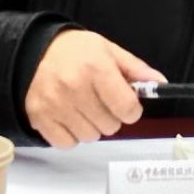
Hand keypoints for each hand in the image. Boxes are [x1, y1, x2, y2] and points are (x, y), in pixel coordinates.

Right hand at [24, 29, 161, 147]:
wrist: (33, 50)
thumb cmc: (75, 51)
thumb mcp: (109, 50)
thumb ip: (136, 69)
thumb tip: (160, 84)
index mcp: (96, 69)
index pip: (127, 108)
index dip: (132, 109)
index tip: (127, 104)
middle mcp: (75, 88)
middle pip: (110, 126)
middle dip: (112, 116)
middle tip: (101, 101)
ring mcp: (55, 105)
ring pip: (90, 137)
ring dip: (92, 127)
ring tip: (84, 108)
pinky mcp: (40, 118)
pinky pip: (67, 144)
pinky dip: (72, 135)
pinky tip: (70, 117)